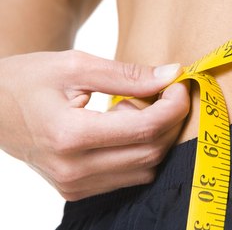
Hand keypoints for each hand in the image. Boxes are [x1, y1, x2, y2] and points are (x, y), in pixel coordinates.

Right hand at [0, 50, 189, 200]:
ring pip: (145, 167)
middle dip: (170, 121)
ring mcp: (76, 185)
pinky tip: (122, 128)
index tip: (179, 85)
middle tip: (164, 94)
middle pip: (151, 151)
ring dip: (154, 136)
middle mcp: (74, 170)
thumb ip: (127, 74)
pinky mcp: (78, 190)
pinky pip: (129, 176)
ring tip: (132, 110)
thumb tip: (171, 74)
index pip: (145, 128)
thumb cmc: (28, 81)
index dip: (173, 106)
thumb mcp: (75, 66)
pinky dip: (139, 150)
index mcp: (69, 135)